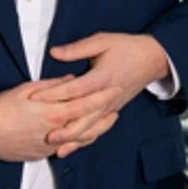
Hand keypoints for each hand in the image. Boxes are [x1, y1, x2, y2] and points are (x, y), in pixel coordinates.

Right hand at [0, 77, 119, 162]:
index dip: (102, 95)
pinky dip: (81, 140)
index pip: (85, 102)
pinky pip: (68, 147)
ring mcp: (50, 145)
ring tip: (109, 120)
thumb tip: (69, 80)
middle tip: (118, 104)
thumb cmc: (0, 110)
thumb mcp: (25, 89)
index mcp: (53, 112)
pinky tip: (87, 134)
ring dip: (98, 128)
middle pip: (89, 122)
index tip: (114, 87)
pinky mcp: (43, 153)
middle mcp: (56, 130)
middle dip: (106, 112)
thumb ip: (51, 85)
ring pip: (82, 137)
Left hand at [44, 33, 170, 145]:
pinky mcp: (112, 111)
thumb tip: (54, 52)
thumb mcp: (102, 41)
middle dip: (63, 126)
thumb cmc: (127, 47)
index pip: (74, 89)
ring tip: (55, 146)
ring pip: (91, 128)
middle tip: (44, 133)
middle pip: (83, 116)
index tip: (34, 98)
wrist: (152, 59)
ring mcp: (111, 106)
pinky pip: (97, 129)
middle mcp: (107, 96)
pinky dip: (84, 140)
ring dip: (73, 138)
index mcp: (102, 77)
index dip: (53, 94)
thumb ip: (77, 49)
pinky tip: (71, 147)